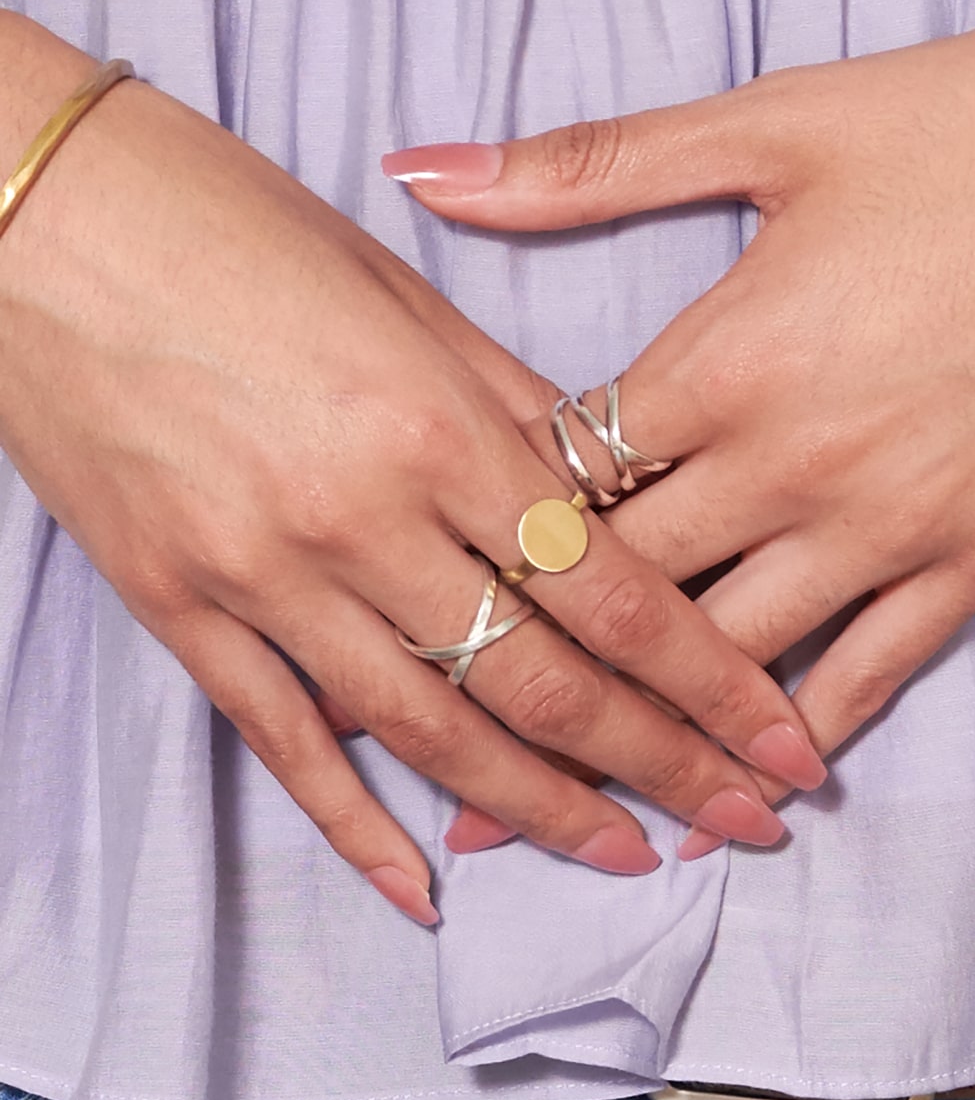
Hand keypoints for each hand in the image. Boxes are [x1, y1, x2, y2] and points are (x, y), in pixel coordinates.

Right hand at [0, 13, 827, 916]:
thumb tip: (592, 493)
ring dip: (538, 806)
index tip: (775, 735)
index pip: (610, 589)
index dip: (707, 678)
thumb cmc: (227, 222)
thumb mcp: (402, 294)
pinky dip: (352, 822)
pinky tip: (420, 882)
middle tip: (744, 819)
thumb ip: (507, 408)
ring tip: (624, 855)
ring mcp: (261, 575)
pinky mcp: (178, 608)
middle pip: (543, 679)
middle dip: (660, 762)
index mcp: (434, 423)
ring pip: (429, 730)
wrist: (35, 218)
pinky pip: (281, 739)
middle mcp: (357, 518)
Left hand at [393, 12, 974, 848]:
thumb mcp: (779, 123)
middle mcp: (797, 465)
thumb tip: (427, 168)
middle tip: (456, 716)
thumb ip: (591, 163)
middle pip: (629, 584)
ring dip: (646, 722)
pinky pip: (871, 675)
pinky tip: (751, 785)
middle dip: (539, 648)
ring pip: (733, 652)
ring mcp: (892, 527)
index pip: (572, 477)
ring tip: (568, 795)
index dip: (498, 526)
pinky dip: (802, 734)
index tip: (445, 572)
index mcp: (730, 360)